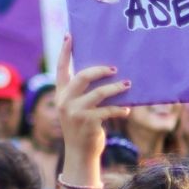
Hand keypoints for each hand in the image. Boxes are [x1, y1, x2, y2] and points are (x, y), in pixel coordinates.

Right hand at [54, 35, 129, 166]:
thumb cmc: (83, 127)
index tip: (69, 35)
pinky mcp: (87, 122)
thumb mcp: (77, 108)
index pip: (61, 68)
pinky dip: (120, 109)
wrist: (80, 153)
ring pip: (98, 93)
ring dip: (116, 88)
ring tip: (127, 84)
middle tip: (114, 69)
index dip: (65, 51)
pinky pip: (108, 110)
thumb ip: (83, 93)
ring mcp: (74, 112)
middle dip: (100, 70)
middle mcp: (64, 100)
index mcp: (61, 93)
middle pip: (82, 76)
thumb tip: (107, 73)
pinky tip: (127, 110)